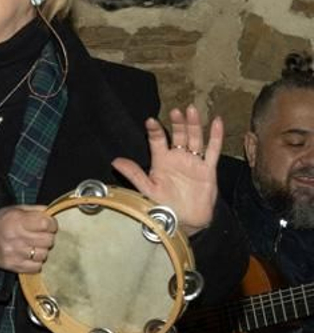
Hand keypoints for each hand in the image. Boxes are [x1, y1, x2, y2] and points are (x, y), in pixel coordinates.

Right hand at [0, 204, 56, 272]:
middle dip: (47, 237)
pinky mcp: (12, 265)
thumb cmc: (0, 222)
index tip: (48, 225)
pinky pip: (36, 267)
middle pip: (48, 240)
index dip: (51, 224)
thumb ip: (35, 210)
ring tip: (33, 246)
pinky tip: (29, 256)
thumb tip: (52, 214)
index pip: (46, 224)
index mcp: (17, 220)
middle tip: (40, 236)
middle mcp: (15, 237)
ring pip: (43, 255)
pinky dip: (36, 262)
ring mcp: (14, 253)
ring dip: (41, 250)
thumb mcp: (15, 210)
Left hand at [111, 105, 221, 235]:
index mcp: (162, 162)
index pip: (158, 141)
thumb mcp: (147, 189)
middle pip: (178, 136)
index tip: (150, 121)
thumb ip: (134, 174)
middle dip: (177, 123)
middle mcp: (178, 159)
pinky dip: (216, 136)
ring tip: (192, 110)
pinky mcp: (208, 169)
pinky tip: (216, 121)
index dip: (155, 131)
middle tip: (176, 110)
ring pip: (195, 139)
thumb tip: (115, 161)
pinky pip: (213, 150)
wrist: (185, 222)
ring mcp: (194, 162)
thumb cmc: (163, 206)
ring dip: (194, 125)